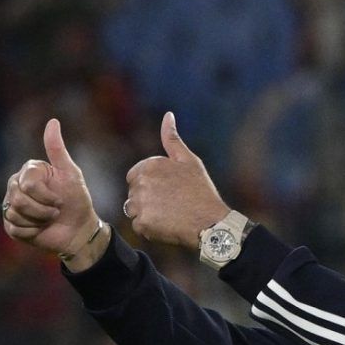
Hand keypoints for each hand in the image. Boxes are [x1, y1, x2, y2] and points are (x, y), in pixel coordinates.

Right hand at [2, 119, 98, 255]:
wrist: (78, 230)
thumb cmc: (76, 200)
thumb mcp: (71, 174)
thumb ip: (58, 150)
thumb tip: (53, 121)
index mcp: (29, 171)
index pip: (28, 184)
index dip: (46, 196)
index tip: (60, 199)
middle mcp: (16, 186)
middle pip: (19, 199)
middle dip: (43, 210)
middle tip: (55, 211)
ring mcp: (11, 205)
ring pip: (15, 214)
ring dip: (38, 221)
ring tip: (48, 219)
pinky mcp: (10, 224)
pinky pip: (14, 228)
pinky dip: (31, 232)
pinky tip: (40, 229)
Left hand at [124, 111, 229, 248]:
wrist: (211, 222)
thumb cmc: (202, 191)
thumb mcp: (189, 161)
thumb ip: (172, 139)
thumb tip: (168, 115)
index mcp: (149, 166)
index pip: (134, 177)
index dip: (150, 185)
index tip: (167, 192)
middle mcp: (141, 183)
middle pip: (133, 194)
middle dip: (147, 200)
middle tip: (171, 205)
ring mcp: (140, 204)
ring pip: (134, 210)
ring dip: (147, 215)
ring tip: (169, 216)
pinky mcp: (142, 224)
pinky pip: (139, 227)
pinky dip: (150, 229)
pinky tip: (167, 227)